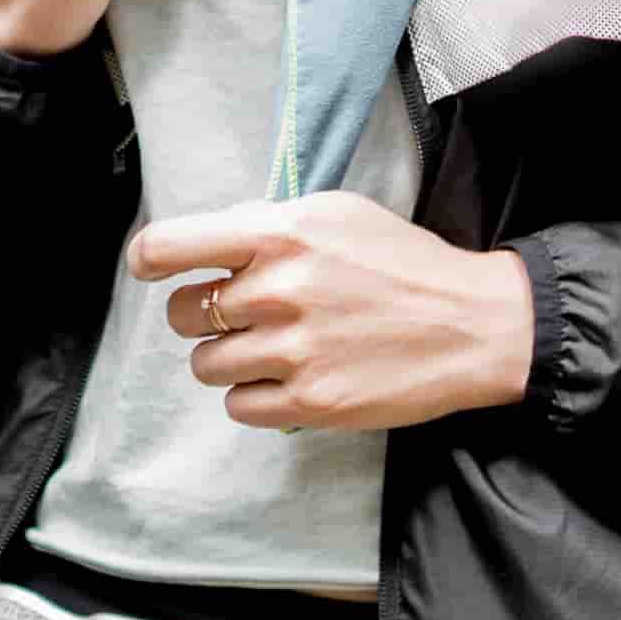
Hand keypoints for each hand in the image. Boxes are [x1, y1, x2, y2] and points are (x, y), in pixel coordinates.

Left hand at [131, 194, 533, 431]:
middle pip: (183, 313)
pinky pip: (238, 406)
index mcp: (280, 233)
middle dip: (203, 314)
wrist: (472, 324)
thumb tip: (210, 241)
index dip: (148, 258)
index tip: (148, 267)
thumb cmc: (402, 262)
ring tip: (271, 347)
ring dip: (227, 358)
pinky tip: (288, 377)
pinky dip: (253, 395)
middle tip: (240, 313)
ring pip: (205, 365)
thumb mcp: (336, 213)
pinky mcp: (310, 402)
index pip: (173, 245)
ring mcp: (292, 351)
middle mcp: (278, 290)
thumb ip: (269, 223)